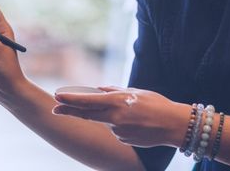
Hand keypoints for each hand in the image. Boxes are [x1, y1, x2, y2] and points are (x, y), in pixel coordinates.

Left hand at [53, 86, 189, 147]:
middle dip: (69, 111)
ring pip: (107, 121)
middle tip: (55, 109)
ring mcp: (118, 131)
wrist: (174, 125)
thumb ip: (114, 91)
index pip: (87, 101)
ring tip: (135, 113)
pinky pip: (117, 130)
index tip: (57, 97)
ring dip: (112, 115)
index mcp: (117, 102)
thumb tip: (98, 89)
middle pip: (86, 114)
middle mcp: (115, 117)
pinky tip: (138, 123)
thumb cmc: (156, 104)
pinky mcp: (124, 140)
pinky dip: (122, 124)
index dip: (70, 100)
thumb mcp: (134, 92)